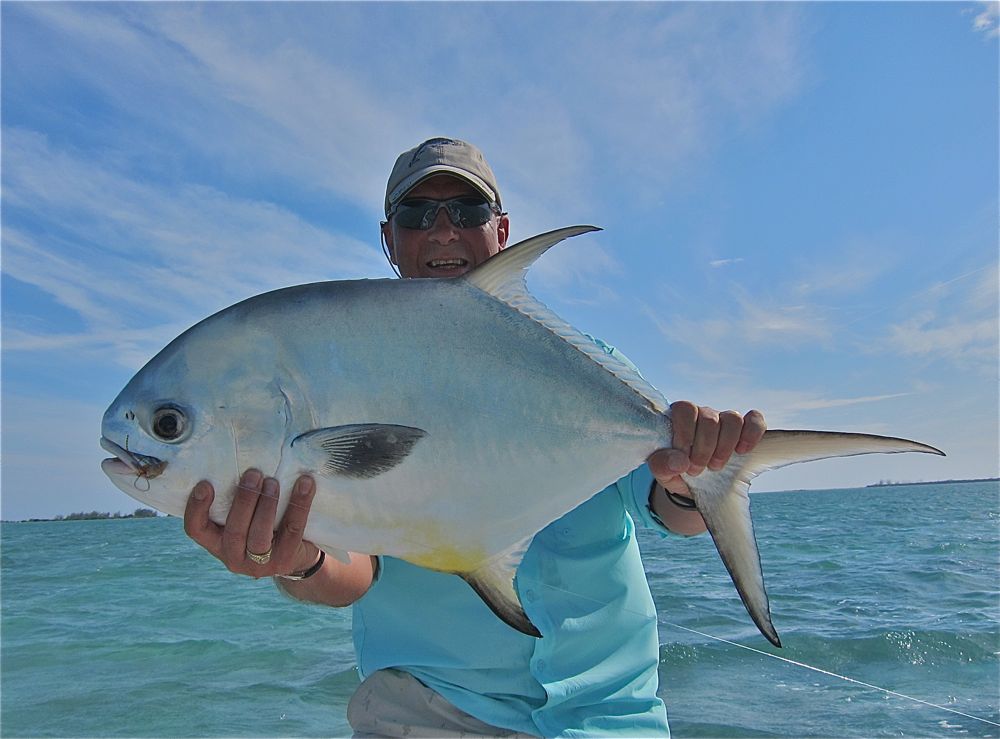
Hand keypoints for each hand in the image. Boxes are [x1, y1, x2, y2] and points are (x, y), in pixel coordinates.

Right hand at [184, 469, 319, 577]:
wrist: (297, 558)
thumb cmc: (264, 527)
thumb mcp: (245, 519)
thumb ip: (238, 499)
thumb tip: (242, 457)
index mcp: (217, 543)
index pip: (197, 529)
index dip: (196, 508)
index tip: (204, 484)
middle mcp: (233, 557)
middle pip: (234, 531)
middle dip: (244, 500)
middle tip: (253, 474)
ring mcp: (260, 564)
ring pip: (260, 535)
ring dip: (266, 505)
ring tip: (272, 482)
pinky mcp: (286, 560)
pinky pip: (293, 529)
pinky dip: (299, 504)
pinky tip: (305, 484)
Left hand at [648, 401, 765, 496]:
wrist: (694, 485)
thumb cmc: (676, 472)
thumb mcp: (662, 472)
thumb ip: (661, 465)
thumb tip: (679, 460)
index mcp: (679, 418)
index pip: (685, 409)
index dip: (685, 433)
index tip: (684, 458)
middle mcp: (702, 414)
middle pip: (709, 418)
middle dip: (704, 448)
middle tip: (696, 470)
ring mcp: (723, 421)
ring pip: (732, 419)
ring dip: (725, 446)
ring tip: (715, 466)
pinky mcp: (744, 430)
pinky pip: (754, 420)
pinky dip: (751, 434)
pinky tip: (742, 451)